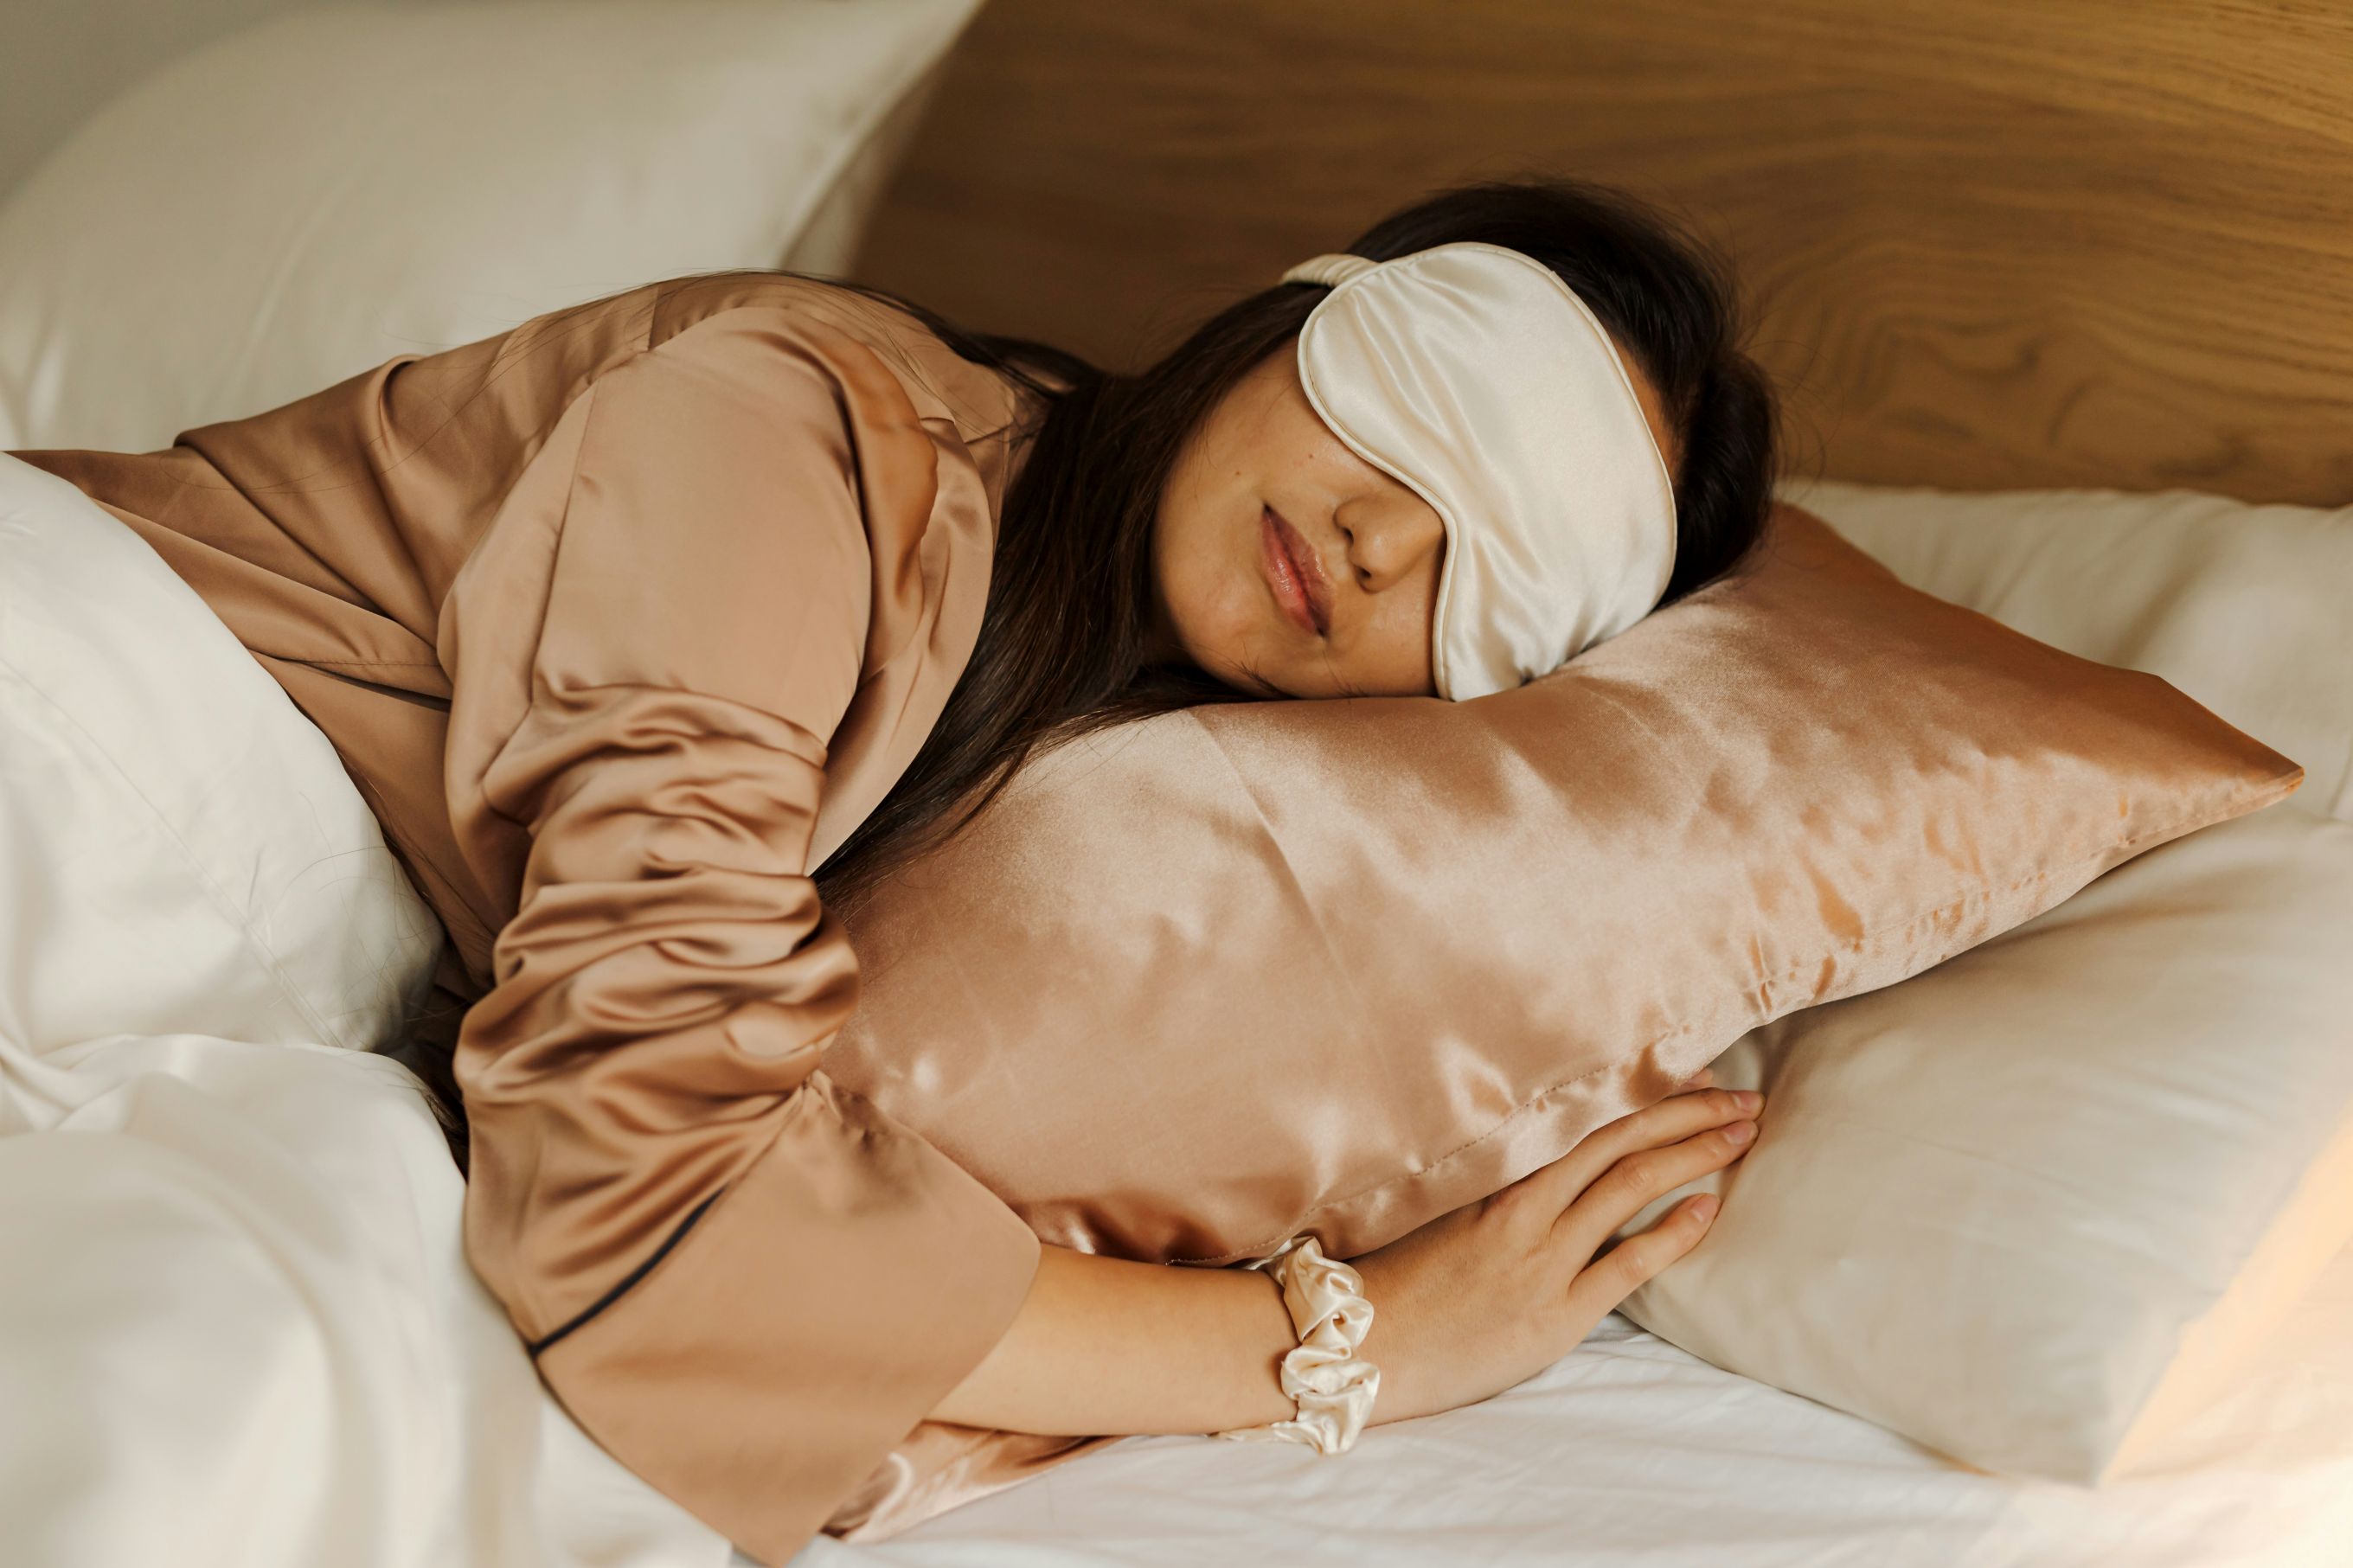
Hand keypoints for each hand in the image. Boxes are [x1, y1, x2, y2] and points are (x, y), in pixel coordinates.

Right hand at [1347, 1071, 1761, 1424]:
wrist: (1364, 1347)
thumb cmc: (1397, 1282)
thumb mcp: (1443, 1212)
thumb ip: (1499, 1187)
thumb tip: (1551, 1166)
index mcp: (1497, 1175)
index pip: (1589, 1118)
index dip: (1650, 1093)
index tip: (1696, 1073)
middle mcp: (1526, 1206)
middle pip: (1622, 1140)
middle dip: (1691, 1113)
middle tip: (1743, 1097)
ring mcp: (1543, 1258)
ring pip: (1632, 1185)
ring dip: (1696, 1155)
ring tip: (1742, 1135)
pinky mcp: (1556, 1314)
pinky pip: (1628, 1263)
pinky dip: (1674, 1232)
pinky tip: (1710, 1208)